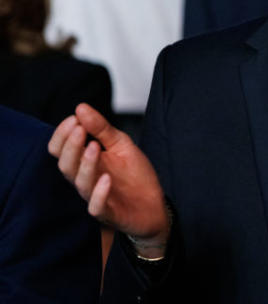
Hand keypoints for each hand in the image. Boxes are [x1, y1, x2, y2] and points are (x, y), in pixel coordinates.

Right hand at [48, 104, 169, 257]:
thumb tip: (80, 108)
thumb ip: (102, 128)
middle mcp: (85, 180)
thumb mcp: (121, 144)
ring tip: (94, 146)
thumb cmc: (134, 175)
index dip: (62, 135)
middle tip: (79, 128)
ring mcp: (95, 197)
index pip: (59, 150)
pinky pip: (96, 207)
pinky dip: (99, 194)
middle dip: (70, 146)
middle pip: (65, 165)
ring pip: (80, 183)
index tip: (74, 118)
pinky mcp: (109, 213)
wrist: (153, 205)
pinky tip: (106, 179)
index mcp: (84, 162)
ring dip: (85, 164)